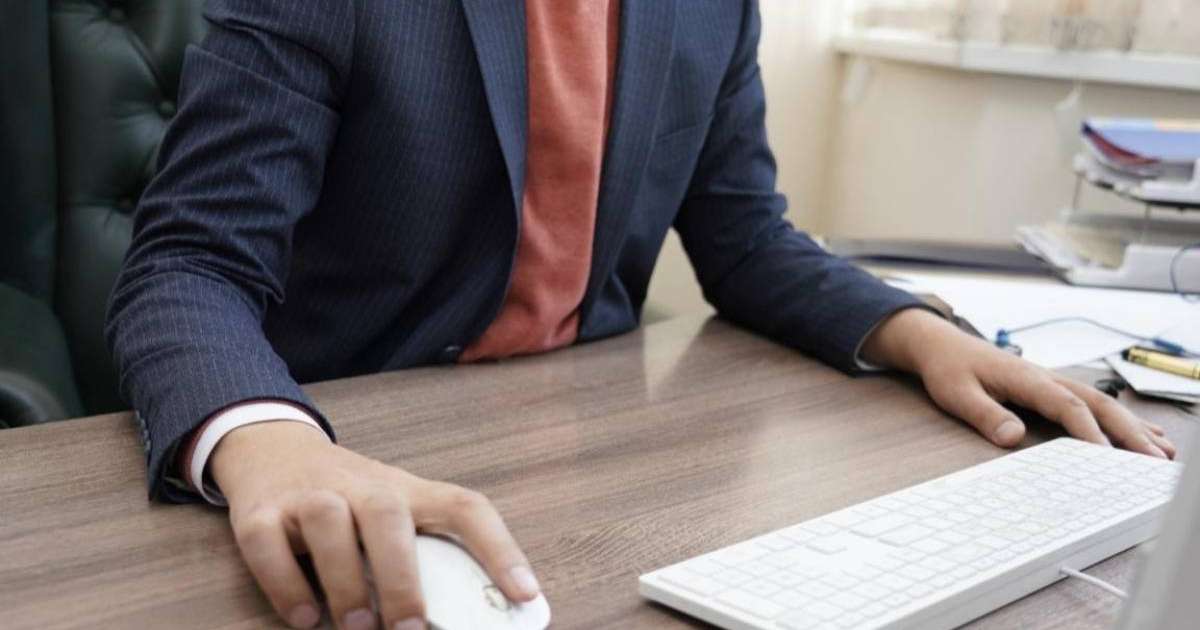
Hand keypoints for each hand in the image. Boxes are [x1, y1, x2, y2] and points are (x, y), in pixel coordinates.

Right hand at [209, 421, 540, 629]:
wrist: (274, 449)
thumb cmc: (350, 499)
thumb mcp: (393, 513)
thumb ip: (421, 556)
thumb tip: (456, 618)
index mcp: (409, 490)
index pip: (465, 508)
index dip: (500, 549)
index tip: (525, 594)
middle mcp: (362, 485)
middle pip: (387, 515)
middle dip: (401, 577)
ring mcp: (310, 494)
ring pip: (328, 522)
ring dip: (344, 580)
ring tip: (358, 627)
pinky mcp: (260, 512)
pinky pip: (269, 543)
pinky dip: (285, 583)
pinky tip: (305, 618)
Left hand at [862, 308, 1175, 458]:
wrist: (941, 344)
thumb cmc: (949, 368)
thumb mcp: (957, 393)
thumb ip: (985, 414)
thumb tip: (1012, 437)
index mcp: (1027, 379)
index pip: (1068, 406)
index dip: (1090, 431)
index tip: (1109, 456)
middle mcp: (1047, 378)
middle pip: (1098, 404)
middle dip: (1129, 432)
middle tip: (1154, 461)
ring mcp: (1052, 382)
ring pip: (1102, 403)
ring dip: (1133, 426)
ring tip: (1164, 452)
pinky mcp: (1050, 388)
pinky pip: (1092, 404)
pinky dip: (1120, 420)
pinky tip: (1142, 435)